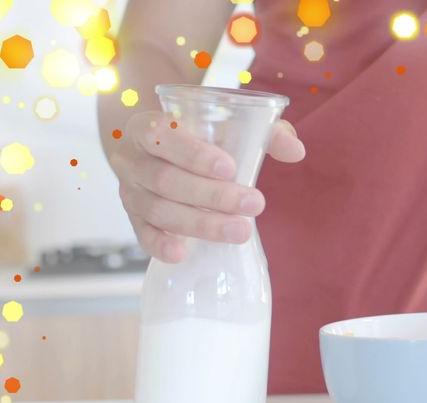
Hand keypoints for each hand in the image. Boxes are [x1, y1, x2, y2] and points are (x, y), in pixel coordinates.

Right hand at [110, 112, 304, 261]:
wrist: (158, 152)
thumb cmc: (198, 136)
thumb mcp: (227, 125)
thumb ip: (264, 132)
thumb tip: (296, 151)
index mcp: (148, 127)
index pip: (164, 136)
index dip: (194, 154)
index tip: (230, 168)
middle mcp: (132, 160)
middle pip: (166, 180)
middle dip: (212, 196)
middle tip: (254, 204)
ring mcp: (129, 192)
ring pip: (159, 210)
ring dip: (201, 224)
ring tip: (240, 231)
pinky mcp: (135, 219)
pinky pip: (142, 235)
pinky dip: (160, 245)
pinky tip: (182, 254)